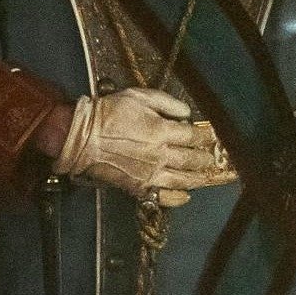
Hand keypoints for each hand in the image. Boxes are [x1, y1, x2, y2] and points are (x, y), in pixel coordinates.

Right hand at [57, 87, 237, 207]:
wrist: (82, 137)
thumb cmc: (109, 112)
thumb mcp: (138, 96)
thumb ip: (166, 102)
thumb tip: (186, 113)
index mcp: (162, 130)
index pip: (193, 135)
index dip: (205, 136)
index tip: (212, 136)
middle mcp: (161, 154)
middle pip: (192, 159)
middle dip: (206, 158)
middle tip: (213, 158)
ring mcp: (151, 173)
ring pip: (183, 180)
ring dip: (198, 179)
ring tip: (206, 177)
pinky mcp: (139, 187)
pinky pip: (163, 197)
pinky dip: (177, 198)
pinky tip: (185, 195)